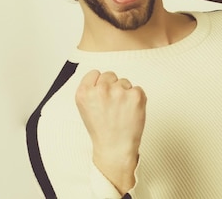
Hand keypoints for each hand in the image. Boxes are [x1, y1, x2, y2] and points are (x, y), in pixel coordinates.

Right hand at [75, 70, 146, 192]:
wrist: (115, 149)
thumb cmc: (102, 130)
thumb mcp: (85, 108)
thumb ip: (90, 90)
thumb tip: (100, 75)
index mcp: (84, 92)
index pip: (94, 73)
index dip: (99, 84)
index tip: (101, 95)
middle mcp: (100, 90)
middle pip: (110, 75)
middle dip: (112, 87)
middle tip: (112, 106)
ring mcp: (119, 91)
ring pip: (124, 81)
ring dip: (124, 93)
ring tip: (120, 111)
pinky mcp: (136, 95)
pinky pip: (137, 89)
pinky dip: (136, 99)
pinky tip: (130, 111)